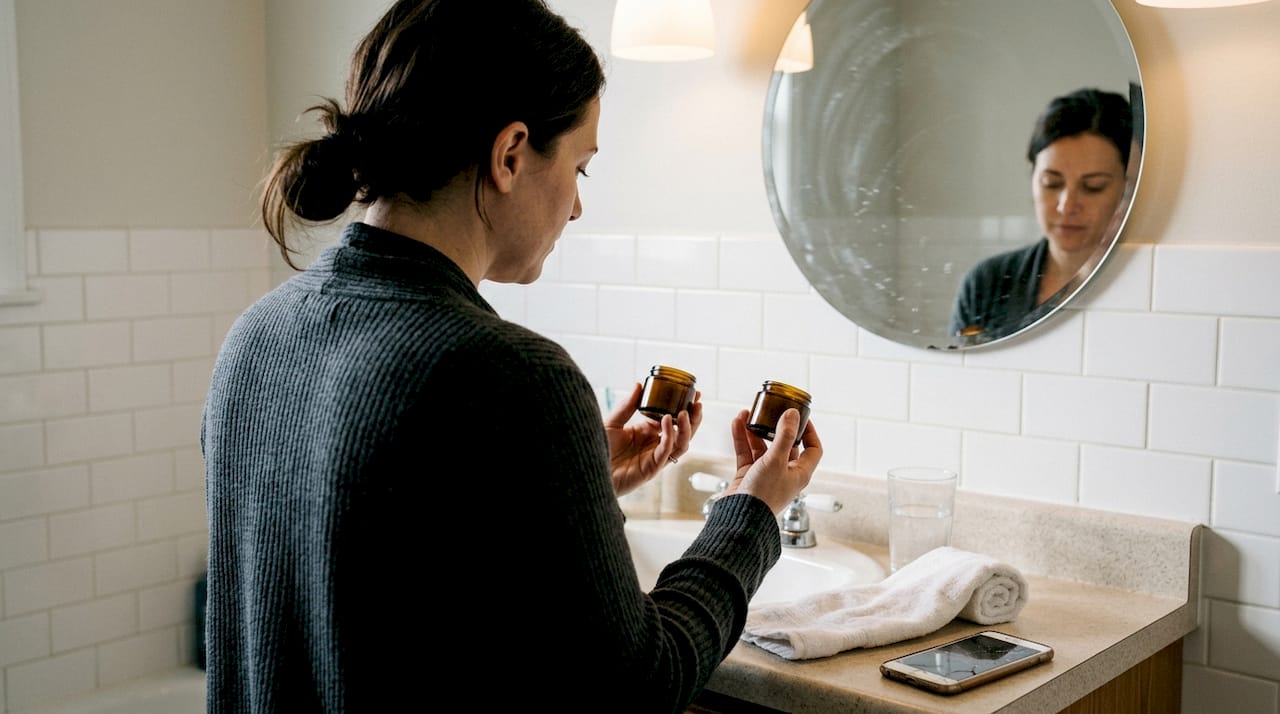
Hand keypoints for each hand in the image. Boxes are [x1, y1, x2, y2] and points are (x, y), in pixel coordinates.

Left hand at [604, 382, 702, 496]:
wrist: (590, 469)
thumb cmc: (599, 449)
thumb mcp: (613, 422)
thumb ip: (627, 406)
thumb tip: (639, 384)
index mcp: (648, 431)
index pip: (673, 418)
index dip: (684, 406)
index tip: (693, 393)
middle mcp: (655, 444)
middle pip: (683, 432)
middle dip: (693, 417)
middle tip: (697, 402)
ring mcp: (655, 457)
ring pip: (681, 444)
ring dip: (687, 428)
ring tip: (686, 411)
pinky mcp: (652, 468)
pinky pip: (666, 452)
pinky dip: (669, 436)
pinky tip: (667, 421)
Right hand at [724, 408, 820, 513]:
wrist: (740, 517)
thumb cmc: (764, 496)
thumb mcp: (776, 461)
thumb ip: (784, 436)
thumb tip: (792, 414)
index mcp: (799, 473)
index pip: (812, 449)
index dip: (809, 431)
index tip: (800, 416)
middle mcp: (784, 473)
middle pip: (784, 444)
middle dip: (775, 427)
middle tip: (771, 411)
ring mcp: (766, 474)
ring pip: (762, 447)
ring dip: (755, 431)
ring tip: (748, 414)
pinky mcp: (748, 476)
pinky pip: (746, 452)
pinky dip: (742, 438)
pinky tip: (737, 424)